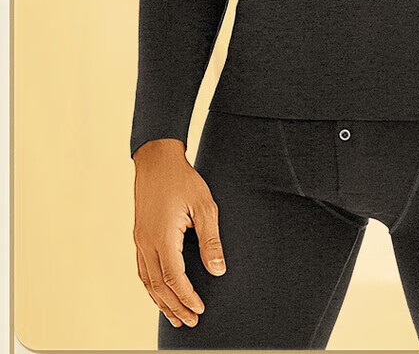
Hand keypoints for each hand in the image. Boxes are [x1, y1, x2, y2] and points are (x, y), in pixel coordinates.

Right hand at [132, 137, 225, 328]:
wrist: (156, 158)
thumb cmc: (183, 180)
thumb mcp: (204, 206)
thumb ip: (210, 240)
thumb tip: (218, 270)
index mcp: (163, 236)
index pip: (175, 279)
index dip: (187, 297)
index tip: (200, 309)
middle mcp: (146, 242)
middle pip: (159, 286)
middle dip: (175, 307)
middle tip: (191, 322)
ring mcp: (140, 239)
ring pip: (148, 281)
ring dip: (162, 302)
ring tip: (176, 317)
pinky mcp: (138, 235)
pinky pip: (143, 270)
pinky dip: (152, 287)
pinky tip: (160, 293)